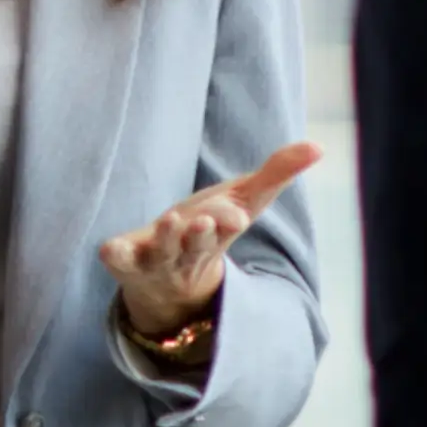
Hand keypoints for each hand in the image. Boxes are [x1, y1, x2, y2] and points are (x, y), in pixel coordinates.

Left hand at [98, 141, 321, 336]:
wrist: (166, 281)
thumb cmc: (208, 231)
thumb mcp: (243, 201)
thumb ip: (277, 174)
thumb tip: (319, 146)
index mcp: (218, 235)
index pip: (226, 228)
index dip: (227, 220)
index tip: (235, 214)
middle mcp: (189, 251)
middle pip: (197, 245)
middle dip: (201, 234)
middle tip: (203, 220)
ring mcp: (157, 260)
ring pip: (163, 253)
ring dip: (166, 240)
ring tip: (170, 221)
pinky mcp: (127, 262)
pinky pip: (120, 262)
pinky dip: (115, 257)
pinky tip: (107, 249)